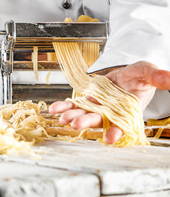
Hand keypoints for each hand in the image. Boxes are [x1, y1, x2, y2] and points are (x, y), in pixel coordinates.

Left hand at [49, 61, 169, 143]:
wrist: (124, 74)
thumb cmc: (137, 76)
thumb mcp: (146, 72)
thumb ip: (157, 76)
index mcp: (127, 110)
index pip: (122, 124)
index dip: (117, 131)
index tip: (110, 139)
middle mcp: (110, 112)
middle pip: (98, 119)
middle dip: (87, 122)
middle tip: (76, 125)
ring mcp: (96, 107)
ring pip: (83, 113)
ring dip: (72, 116)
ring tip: (62, 119)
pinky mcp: (86, 101)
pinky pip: (73, 105)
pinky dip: (63, 106)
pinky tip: (53, 109)